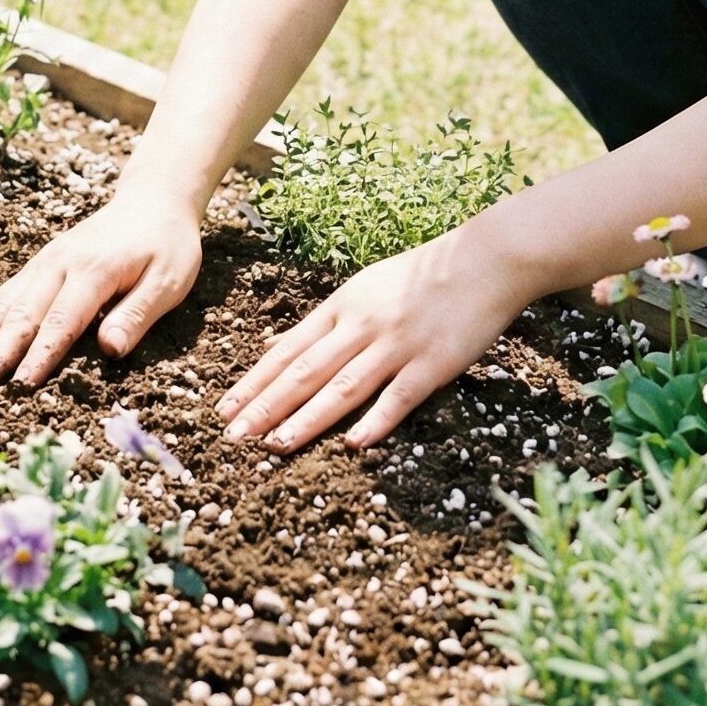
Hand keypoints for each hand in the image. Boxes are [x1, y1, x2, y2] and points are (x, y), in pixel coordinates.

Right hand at [0, 187, 203, 385]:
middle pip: (24, 314)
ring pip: (6, 304)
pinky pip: (5, 291)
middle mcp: (61, 264)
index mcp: (94, 271)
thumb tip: (110, 351)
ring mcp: (46, 262)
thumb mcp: (169, 280)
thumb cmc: (167, 245)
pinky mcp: (41, 263)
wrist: (152, 199)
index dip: (40, 355)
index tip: (19, 386)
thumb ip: (137, 314)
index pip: (62, 321)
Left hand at [215, 224, 531, 452]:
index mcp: (341, 307)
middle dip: (266, 405)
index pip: (287, 350)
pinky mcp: (433, 363)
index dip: (254, 382)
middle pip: (305, 371)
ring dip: (307, 418)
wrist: (482, 261)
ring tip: (276, 444)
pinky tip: (353, 443)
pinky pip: (400, 395)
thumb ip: (318, 323)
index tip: (224, 409)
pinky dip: (376, 419)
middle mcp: (361, 325)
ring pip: (344, 386)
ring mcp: (397, 344)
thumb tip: (272, 346)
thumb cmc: (419, 277)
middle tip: (233, 436)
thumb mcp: (360, 290)